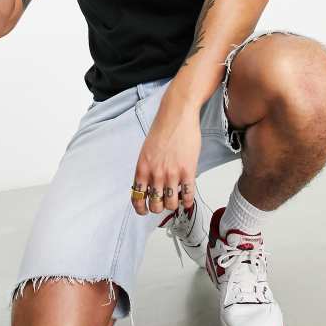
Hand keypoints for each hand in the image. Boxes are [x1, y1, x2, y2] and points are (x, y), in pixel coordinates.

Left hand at [131, 95, 200, 215]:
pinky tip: (187, 198)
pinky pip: (187, 196)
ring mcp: (172, 173)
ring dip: (173, 205)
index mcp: (142, 168)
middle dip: (159, 208)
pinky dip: (187, 202)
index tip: (144, 210)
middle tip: (163, 203)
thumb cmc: (162, 129)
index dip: (141, 208)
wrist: (176, 115)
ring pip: (171, 205)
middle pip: (155, 206)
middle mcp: (155, 174)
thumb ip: (147, 169)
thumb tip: (149, 185)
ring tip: (175, 198)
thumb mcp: (146, 151)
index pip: (137, 197)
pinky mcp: (188, 171)